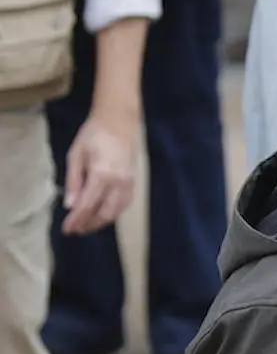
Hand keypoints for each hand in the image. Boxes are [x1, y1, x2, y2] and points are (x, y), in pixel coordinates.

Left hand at [61, 110, 137, 234]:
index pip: (87, 205)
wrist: (119, 123)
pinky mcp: (133, 184)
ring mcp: (128, 185)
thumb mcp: (76, 155)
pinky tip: (102, 215)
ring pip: (115, 213)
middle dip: (88, 224)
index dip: (76, 219)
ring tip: (87, 226)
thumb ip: (74, 181)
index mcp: (101, 175)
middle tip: (75, 230)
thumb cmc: (93, 135)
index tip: (66, 229)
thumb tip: (69, 205)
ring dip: (100, 222)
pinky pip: (123, 206)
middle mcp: (118, 183)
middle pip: (103, 213)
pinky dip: (112, 214)